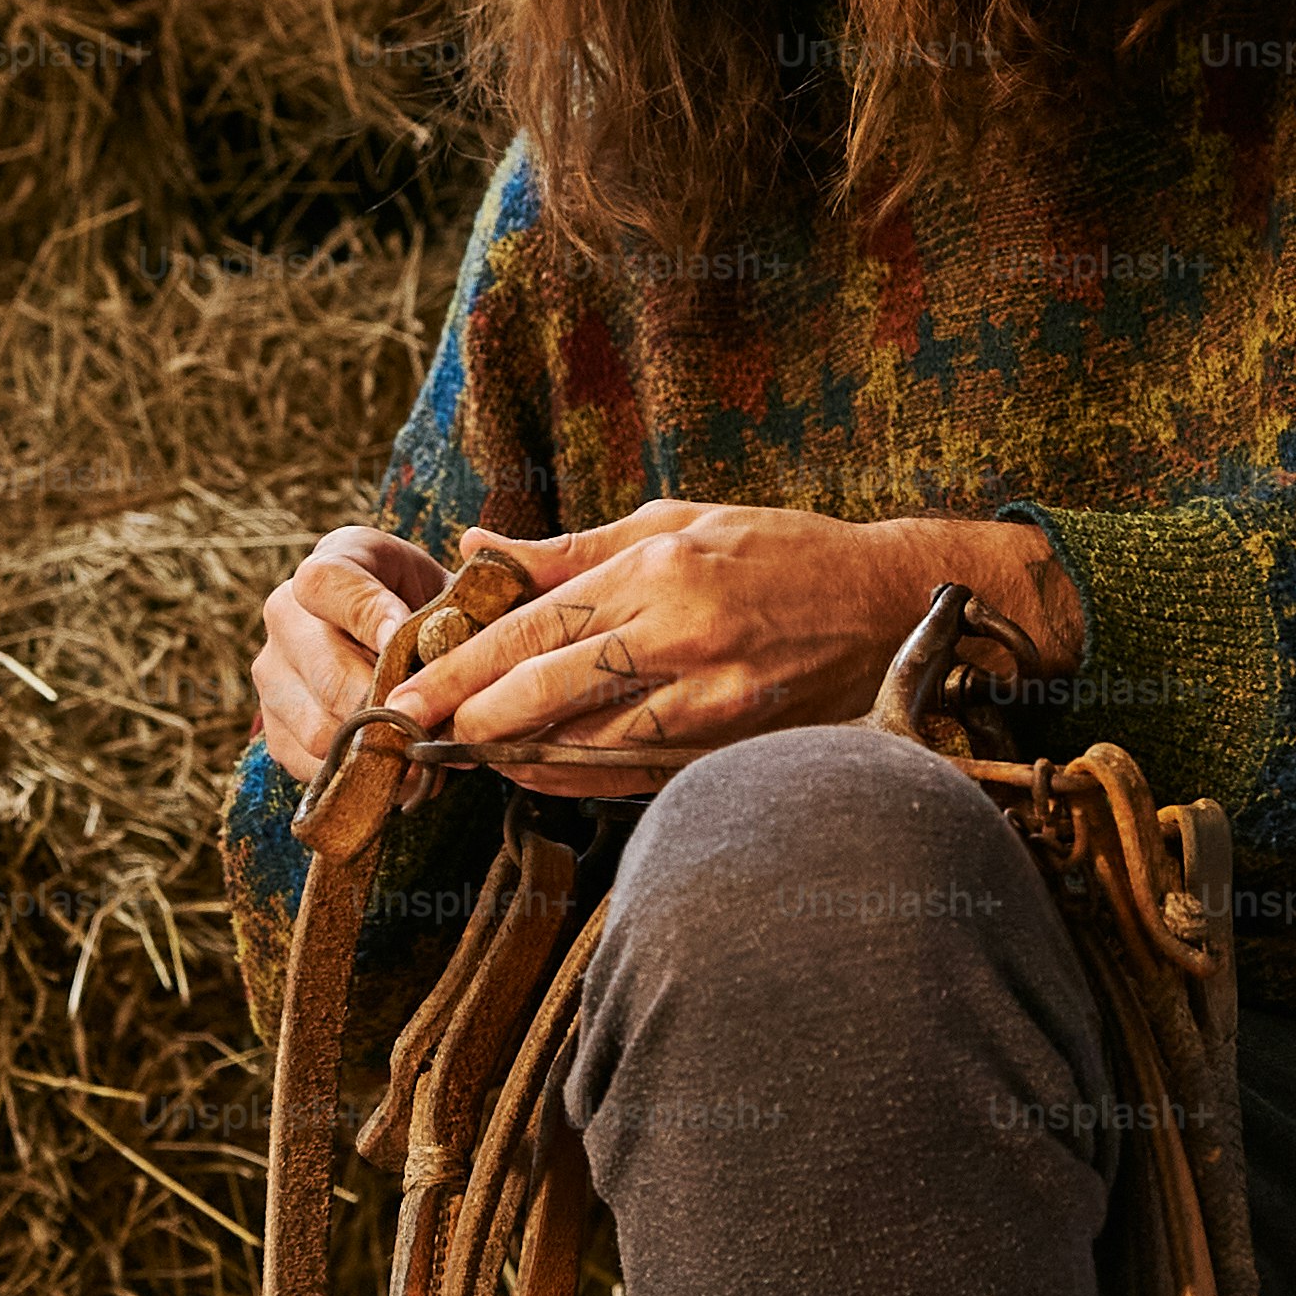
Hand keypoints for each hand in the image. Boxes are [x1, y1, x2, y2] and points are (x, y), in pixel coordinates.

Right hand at [250, 523, 450, 784]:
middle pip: (325, 673)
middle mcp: (286, 613)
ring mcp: (272, 673)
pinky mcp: (273, 727)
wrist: (407, 646)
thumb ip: (458, 605)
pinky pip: (311, 764)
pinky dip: (358, 773)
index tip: (406, 641)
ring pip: (319, 729)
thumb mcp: (450, 590)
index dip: (369, 616)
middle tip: (431, 720)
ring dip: (376, 746)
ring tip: (420, 745)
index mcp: (329, 565)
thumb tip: (450, 638)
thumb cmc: (435, 612)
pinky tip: (394, 762)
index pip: (326, 584)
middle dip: (386, 704)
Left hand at [387, 499, 1084, 796]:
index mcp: (660, 570)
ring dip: (518, 756)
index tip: (406, 695)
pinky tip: (541, 771)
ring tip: (468, 755)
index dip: (461, 666)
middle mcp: (680, 636)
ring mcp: (711, 700)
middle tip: (413, 739)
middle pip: (548, 692)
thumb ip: (573, 547)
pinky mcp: (734, 743)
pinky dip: (580, 775)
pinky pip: (637, 771)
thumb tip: (478, 548)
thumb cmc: (780, 552)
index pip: (535, 625)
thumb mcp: (678, 520)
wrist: (890, 604)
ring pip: (587, 744)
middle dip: (470, 720)